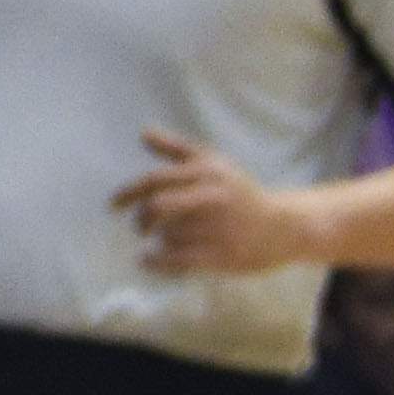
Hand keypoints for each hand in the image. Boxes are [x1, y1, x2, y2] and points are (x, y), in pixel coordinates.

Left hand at [117, 134, 314, 273]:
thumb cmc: (239, 192)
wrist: (280, 227)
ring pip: (168, 234)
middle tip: (139, 227)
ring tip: (167, 239)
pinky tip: (148, 260)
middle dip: (141, 219)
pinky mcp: (221, 255)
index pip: (156, 180)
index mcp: (205, 171)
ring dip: (160, 239)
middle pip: (158, 208)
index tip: (113, 204)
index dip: (130, 192)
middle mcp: (210, 197)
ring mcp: (216, 228)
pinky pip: (178, 260)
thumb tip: (142, 133)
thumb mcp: (213, 162)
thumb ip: (176, 148)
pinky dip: (157, 261)